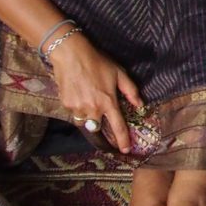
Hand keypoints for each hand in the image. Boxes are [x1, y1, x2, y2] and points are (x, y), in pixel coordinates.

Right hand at [48, 35, 143, 153]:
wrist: (71, 55)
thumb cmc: (98, 62)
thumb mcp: (119, 73)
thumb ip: (130, 90)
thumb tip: (140, 105)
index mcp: (108, 102)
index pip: (118, 126)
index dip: (122, 140)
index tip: (126, 150)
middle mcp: (92, 109)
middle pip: (98, 127)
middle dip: (100, 124)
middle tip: (99, 110)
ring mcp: (77, 108)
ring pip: (85, 120)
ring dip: (88, 115)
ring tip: (88, 97)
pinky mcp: (66, 105)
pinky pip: (74, 112)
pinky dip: (78, 107)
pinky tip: (79, 93)